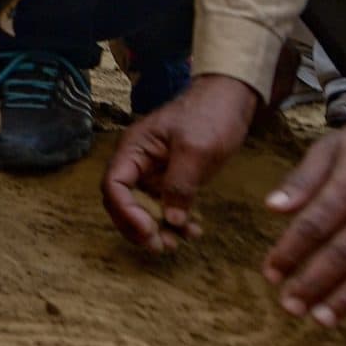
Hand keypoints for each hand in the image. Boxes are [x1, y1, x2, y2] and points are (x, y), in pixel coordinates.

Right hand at [101, 74, 259, 253]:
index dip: (125, 212)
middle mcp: (138, 162)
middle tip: (160, 245)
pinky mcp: (171, 178)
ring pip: (143, 208)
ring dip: (156, 229)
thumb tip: (171, 220)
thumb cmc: (210, 115)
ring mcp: (154, 171)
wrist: (231, 99)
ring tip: (176, 244)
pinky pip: (164, 206)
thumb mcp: (196, 150)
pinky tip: (192, 231)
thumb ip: (180, 184)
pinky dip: (174, 222)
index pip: (114, 185)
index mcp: (134, 149)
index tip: (148, 229)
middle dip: (137, 226)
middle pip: (122, 202)